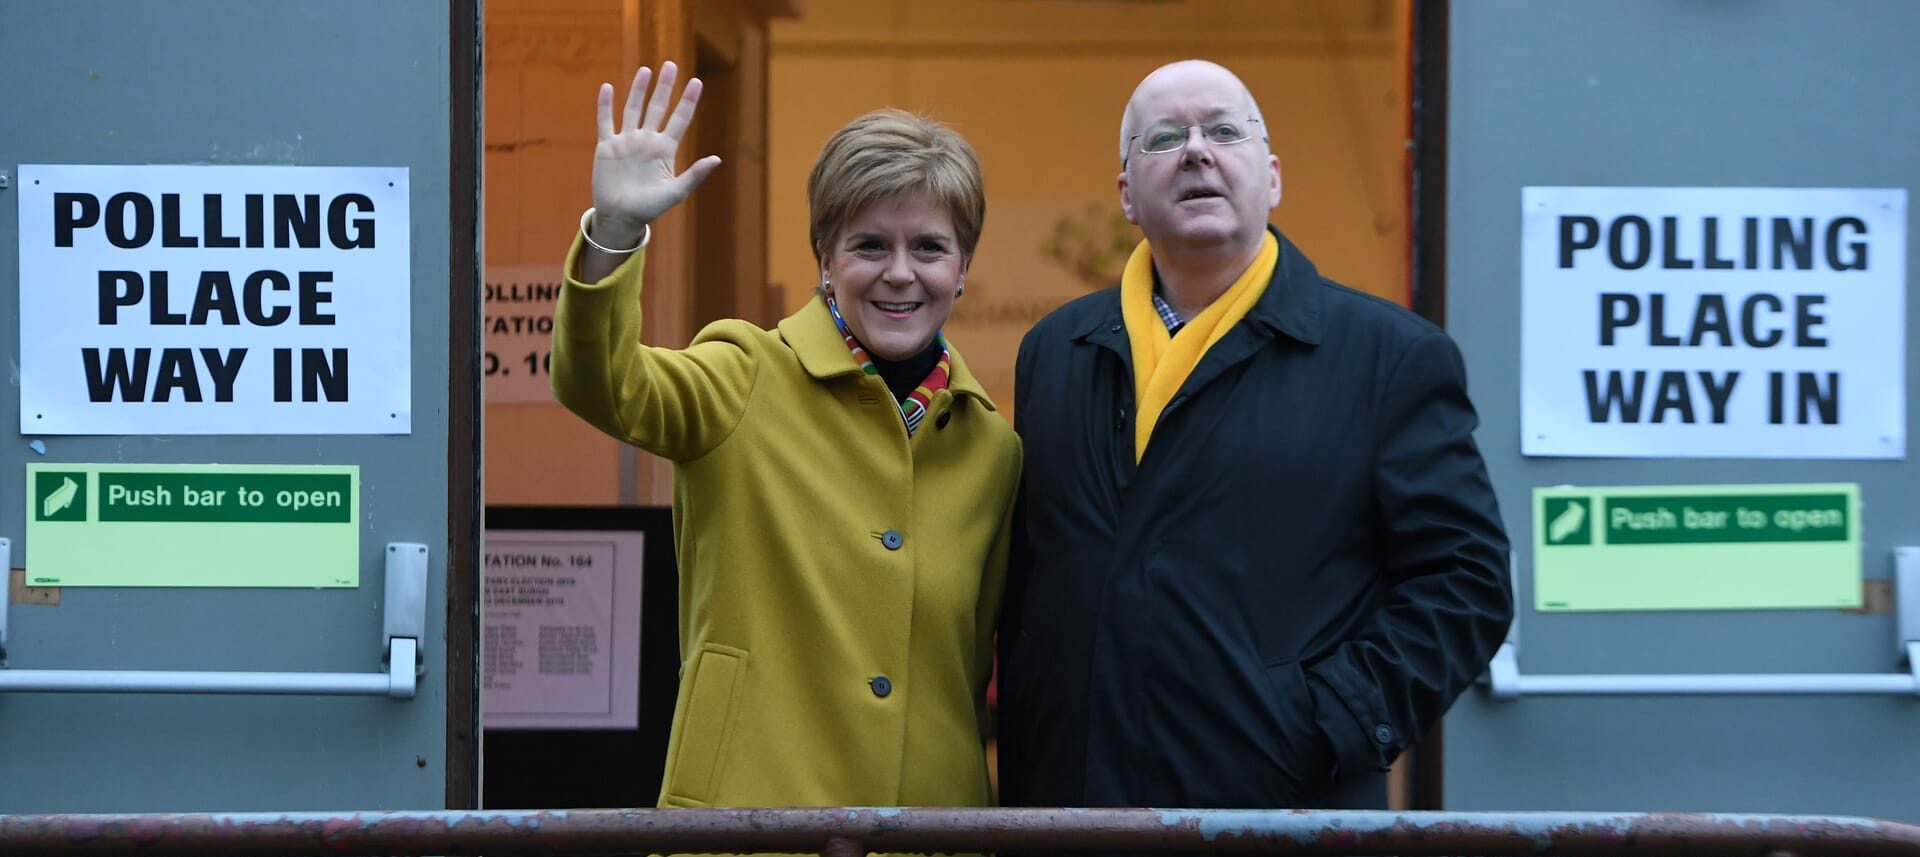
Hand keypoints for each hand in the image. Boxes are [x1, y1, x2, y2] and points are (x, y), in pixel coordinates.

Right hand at [590, 62, 721, 243]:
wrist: (621, 218)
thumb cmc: (650, 208)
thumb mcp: (676, 192)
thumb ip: (695, 174)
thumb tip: (717, 159)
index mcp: (665, 149)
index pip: (680, 119)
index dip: (688, 100)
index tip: (696, 81)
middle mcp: (647, 141)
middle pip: (657, 107)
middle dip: (664, 87)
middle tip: (671, 65)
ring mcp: (626, 141)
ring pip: (633, 109)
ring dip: (639, 90)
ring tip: (646, 70)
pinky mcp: (606, 146)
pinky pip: (606, 121)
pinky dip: (606, 105)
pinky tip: (608, 87)